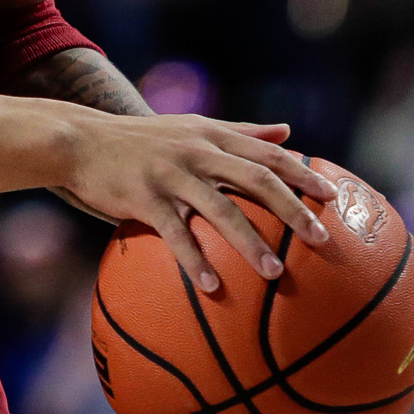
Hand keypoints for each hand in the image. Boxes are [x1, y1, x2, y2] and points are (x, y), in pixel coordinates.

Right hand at [60, 112, 336, 289]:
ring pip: (220, 208)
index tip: (333, 195)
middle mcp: (197, 151)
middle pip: (255, 178)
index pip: (266, 153)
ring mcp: (171, 173)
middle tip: (322, 239)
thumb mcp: (192, 127)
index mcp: (211, 135)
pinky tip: (211, 287)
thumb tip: (288, 132)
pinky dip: (194, 260)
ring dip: (251, 242)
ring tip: (276, 273)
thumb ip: (241, 131)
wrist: (79, 140)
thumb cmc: (141, 139)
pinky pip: (175, 233)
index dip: (302, 173)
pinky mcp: (144, 196)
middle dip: (292, 209)